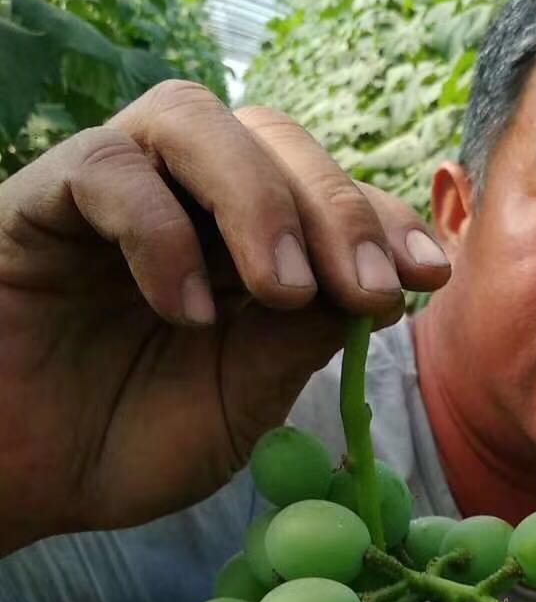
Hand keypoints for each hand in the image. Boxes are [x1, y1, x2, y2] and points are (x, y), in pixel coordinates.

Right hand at [0, 82, 447, 554]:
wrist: (12, 485)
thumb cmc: (120, 444)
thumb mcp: (242, 403)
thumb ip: (302, 337)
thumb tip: (385, 284)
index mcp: (238, 237)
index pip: (323, 189)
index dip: (382, 219)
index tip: (427, 274)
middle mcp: (179, 195)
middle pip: (272, 135)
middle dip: (335, 208)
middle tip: (364, 290)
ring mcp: (109, 188)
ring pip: (191, 117)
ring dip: (257, 197)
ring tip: (282, 292)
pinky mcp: (37, 201)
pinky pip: (105, 169)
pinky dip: (160, 232)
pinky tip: (185, 311)